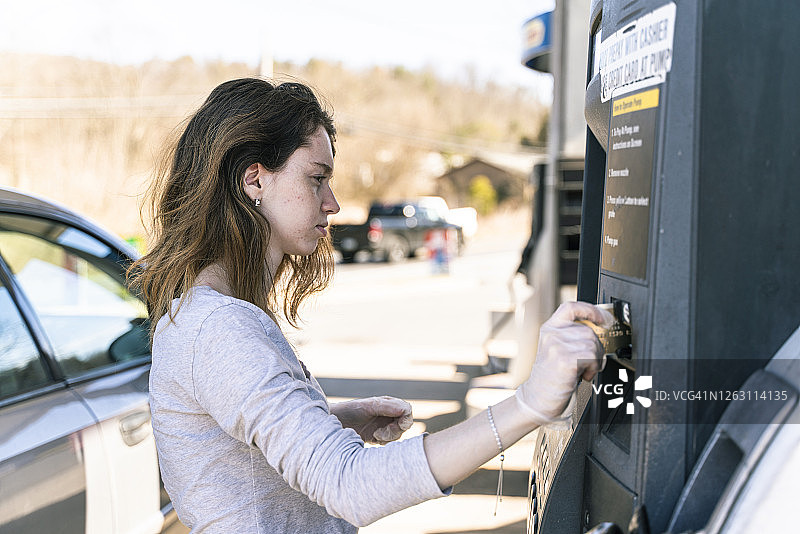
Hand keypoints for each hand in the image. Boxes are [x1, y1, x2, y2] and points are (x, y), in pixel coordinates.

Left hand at [330, 396, 413, 443]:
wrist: (333, 423)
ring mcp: (383, 425)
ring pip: (398, 435)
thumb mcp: (368, 406)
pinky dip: (383, 442)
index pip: (406, 411)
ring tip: (374, 435)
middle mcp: (388, 414)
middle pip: (405, 425)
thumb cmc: (349, 410)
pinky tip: (373, 439)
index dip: (405, 420)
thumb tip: (406, 409)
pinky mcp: (378, 436)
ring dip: (388, 437)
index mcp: (388, 403)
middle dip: (395, 430)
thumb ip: (387, 407)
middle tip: (380, 433)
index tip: (397, 426)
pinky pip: (389, 442)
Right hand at [515, 301, 613, 424]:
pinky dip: (592, 368)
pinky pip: (591, 357)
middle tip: (589, 363)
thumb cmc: (551, 377)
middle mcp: (551, 334)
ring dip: (595, 361)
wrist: (538, 398)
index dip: (591, 310)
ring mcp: (556, 346)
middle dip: (597, 349)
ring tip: (583, 370)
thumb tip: (599, 331)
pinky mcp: (564, 359)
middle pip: (588, 331)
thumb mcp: (557, 349)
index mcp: (550, 328)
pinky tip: (583, 375)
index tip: (603, 319)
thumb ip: (572, 336)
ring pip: (593, 344)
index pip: (571, 307)